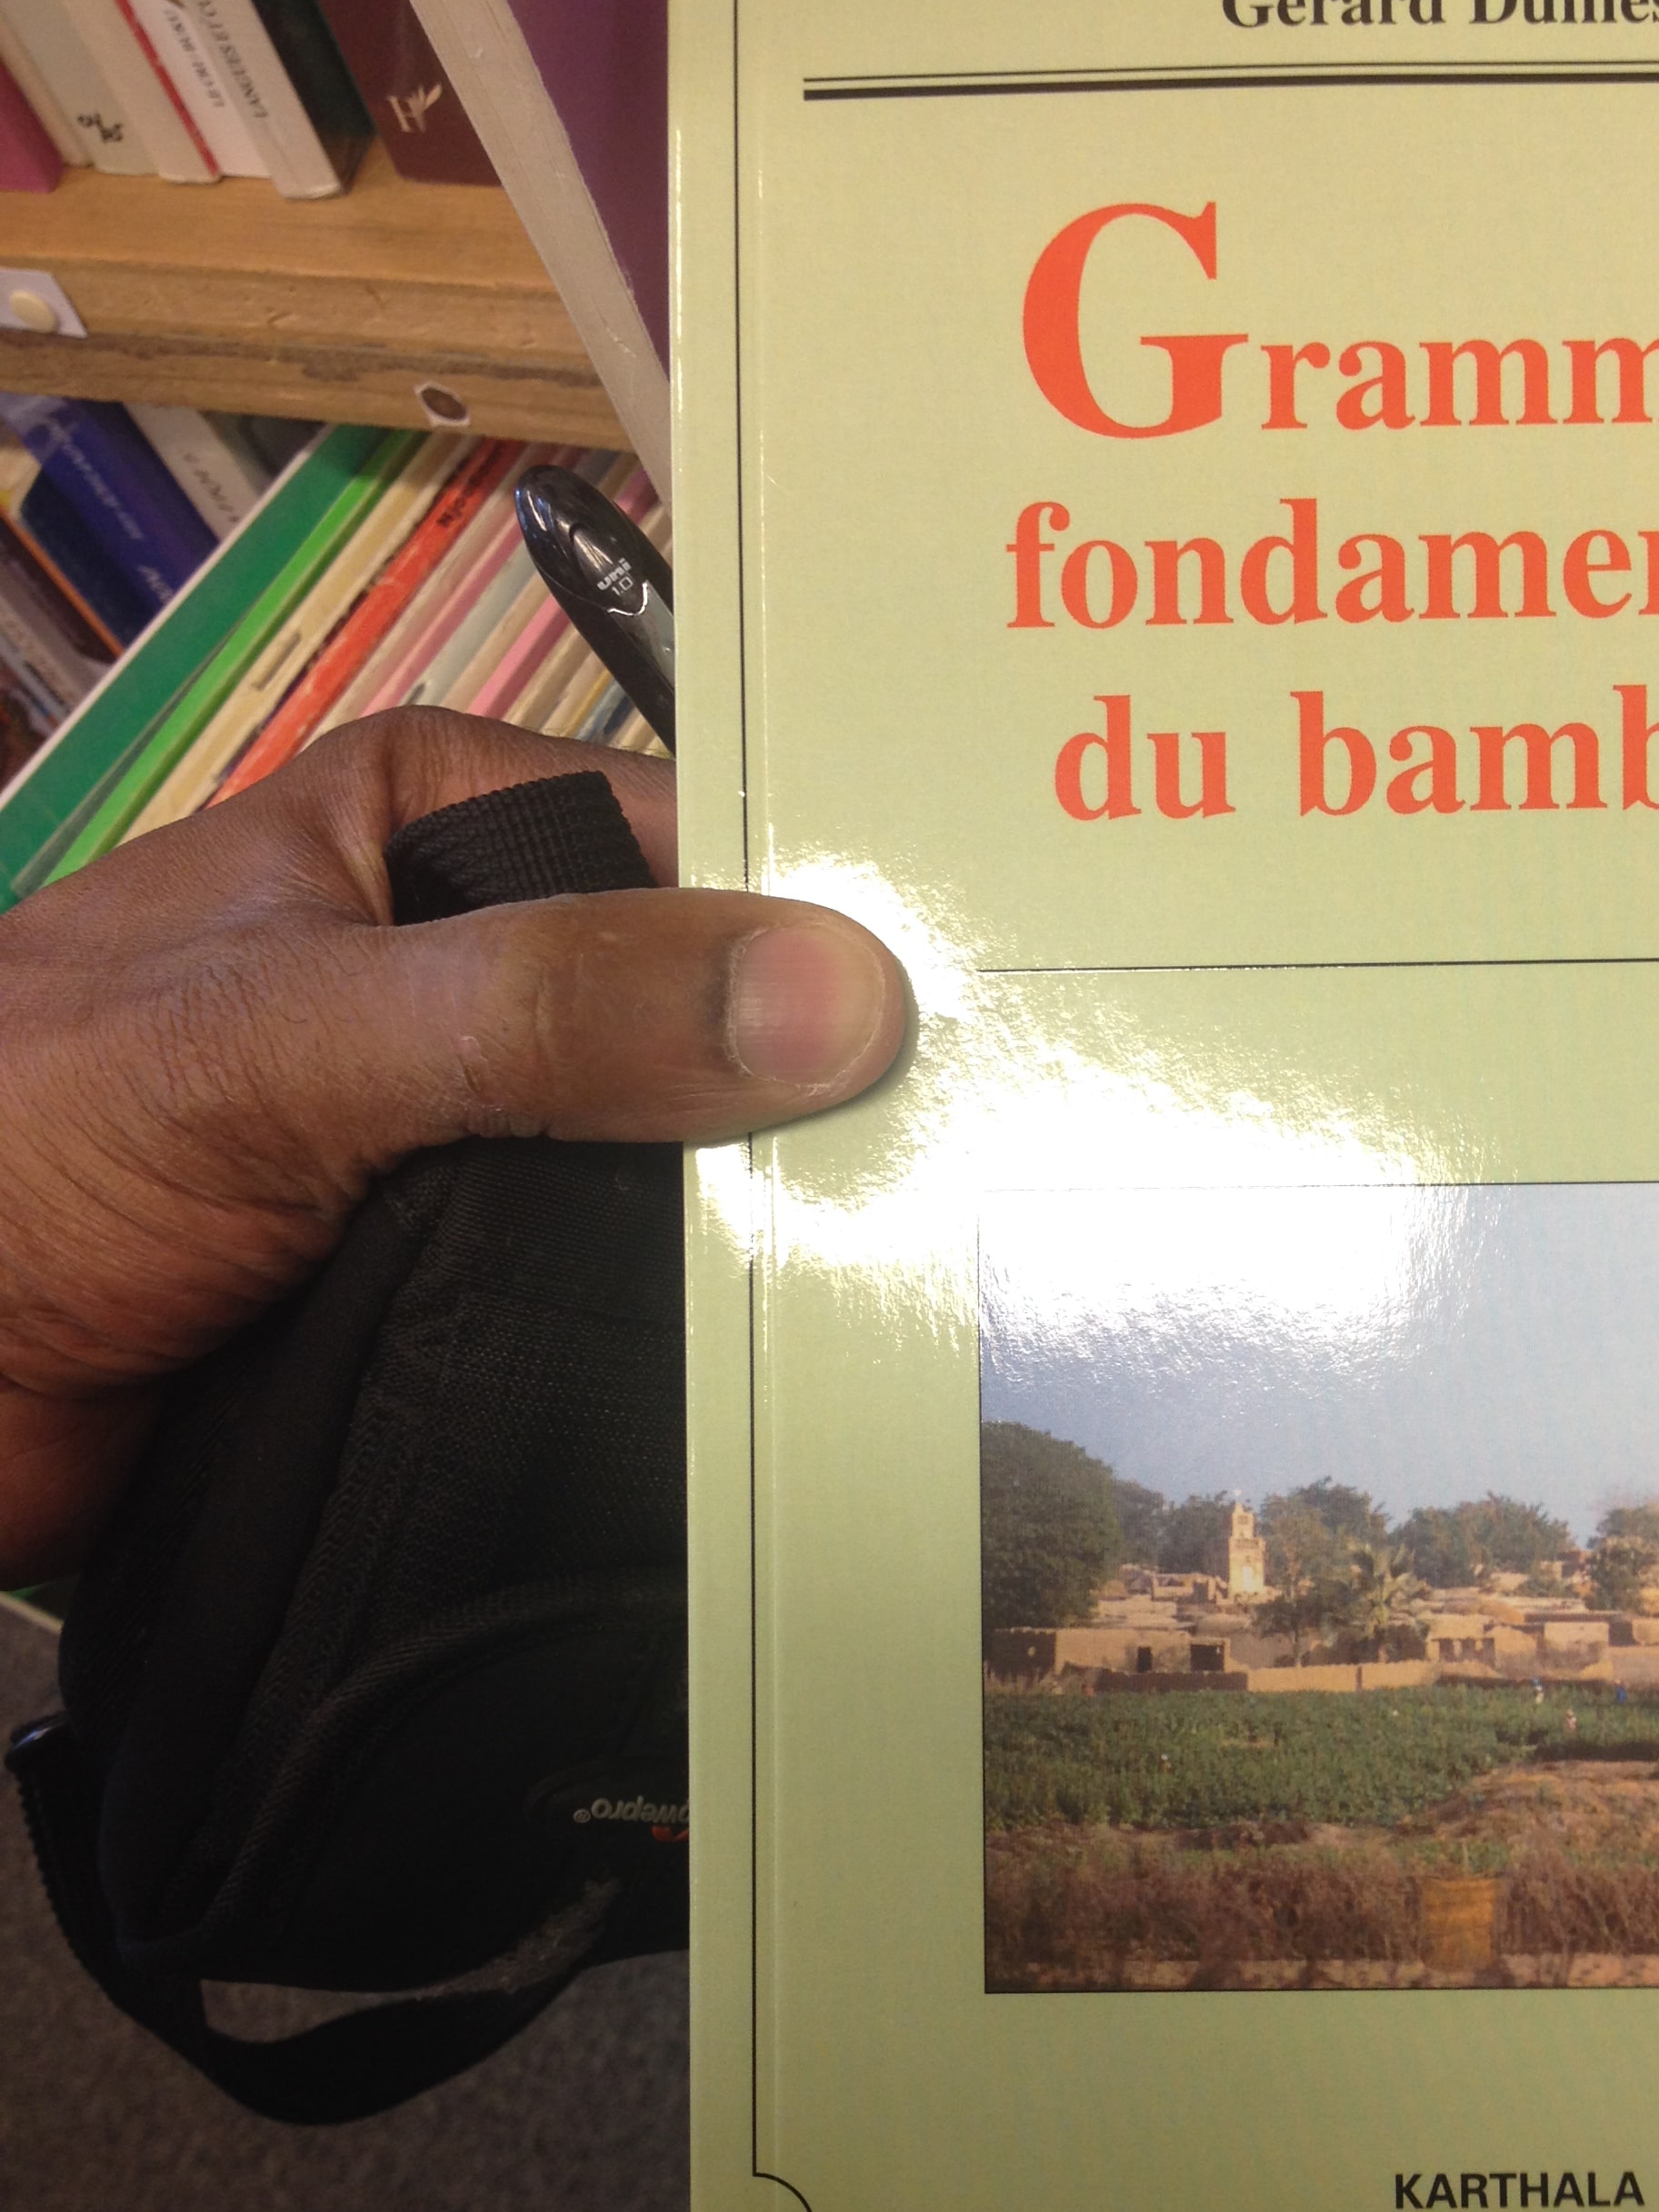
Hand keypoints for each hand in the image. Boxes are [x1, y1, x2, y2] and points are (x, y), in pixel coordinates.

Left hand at [0, 709, 906, 1581]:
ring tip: (953, 1294)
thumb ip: (556, 1008)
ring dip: (776, 1240)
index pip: (690, 837)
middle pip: (704, 1014)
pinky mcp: (465, 1293)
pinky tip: (820, 1387)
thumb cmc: (34, 1146)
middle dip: (821, 1101)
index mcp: (429, 824)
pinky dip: (700, 1348)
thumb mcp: (299, 1037)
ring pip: (675, 1172)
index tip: (996, 1010)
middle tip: (1009, 1179)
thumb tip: (845, 998)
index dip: (832, 914)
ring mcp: (476, 1139)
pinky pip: (624, 1306)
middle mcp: (470, 963)